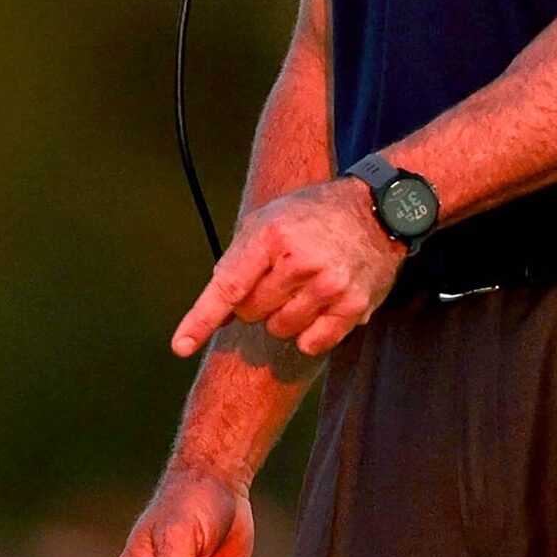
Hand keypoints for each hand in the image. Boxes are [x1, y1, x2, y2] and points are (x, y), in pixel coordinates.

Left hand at [171, 179, 403, 359]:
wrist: (376, 211)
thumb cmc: (311, 216)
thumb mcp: (266, 223)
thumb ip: (237, 266)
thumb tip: (219, 316)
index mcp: (271, 236)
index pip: (228, 287)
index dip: (201, 319)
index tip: (180, 345)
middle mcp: (300, 261)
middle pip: (251, 313)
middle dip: (255, 302)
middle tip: (278, 276)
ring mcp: (329, 286)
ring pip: (279, 331)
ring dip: (282, 317)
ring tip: (302, 287)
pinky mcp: (353, 306)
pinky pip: (312, 344)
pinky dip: (308, 333)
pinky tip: (319, 306)